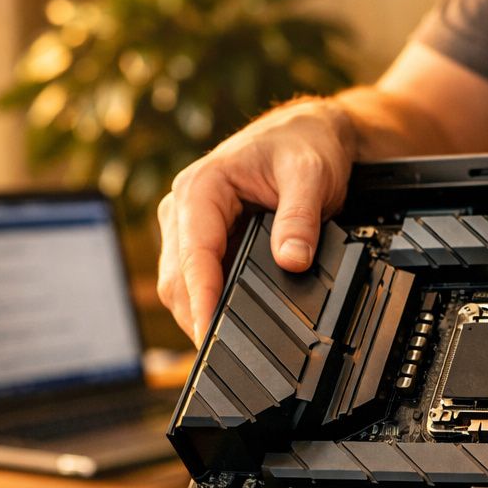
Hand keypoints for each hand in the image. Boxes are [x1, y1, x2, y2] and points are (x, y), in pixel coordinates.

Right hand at [156, 98, 355, 341]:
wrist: (305, 133)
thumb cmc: (302, 145)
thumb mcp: (311, 175)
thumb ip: (300, 219)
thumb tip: (292, 261)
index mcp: (200, 188)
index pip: (193, 256)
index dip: (202, 300)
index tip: (212, 333)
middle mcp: (182, 208)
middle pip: (177, 280)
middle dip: (198, 316)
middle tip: (229, 354)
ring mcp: (186, 227)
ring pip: (179, 286)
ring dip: (200, 313)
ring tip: (232, 341)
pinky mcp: (198, 241)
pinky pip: (193, 281)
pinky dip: (208, 302)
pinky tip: (229, 319)